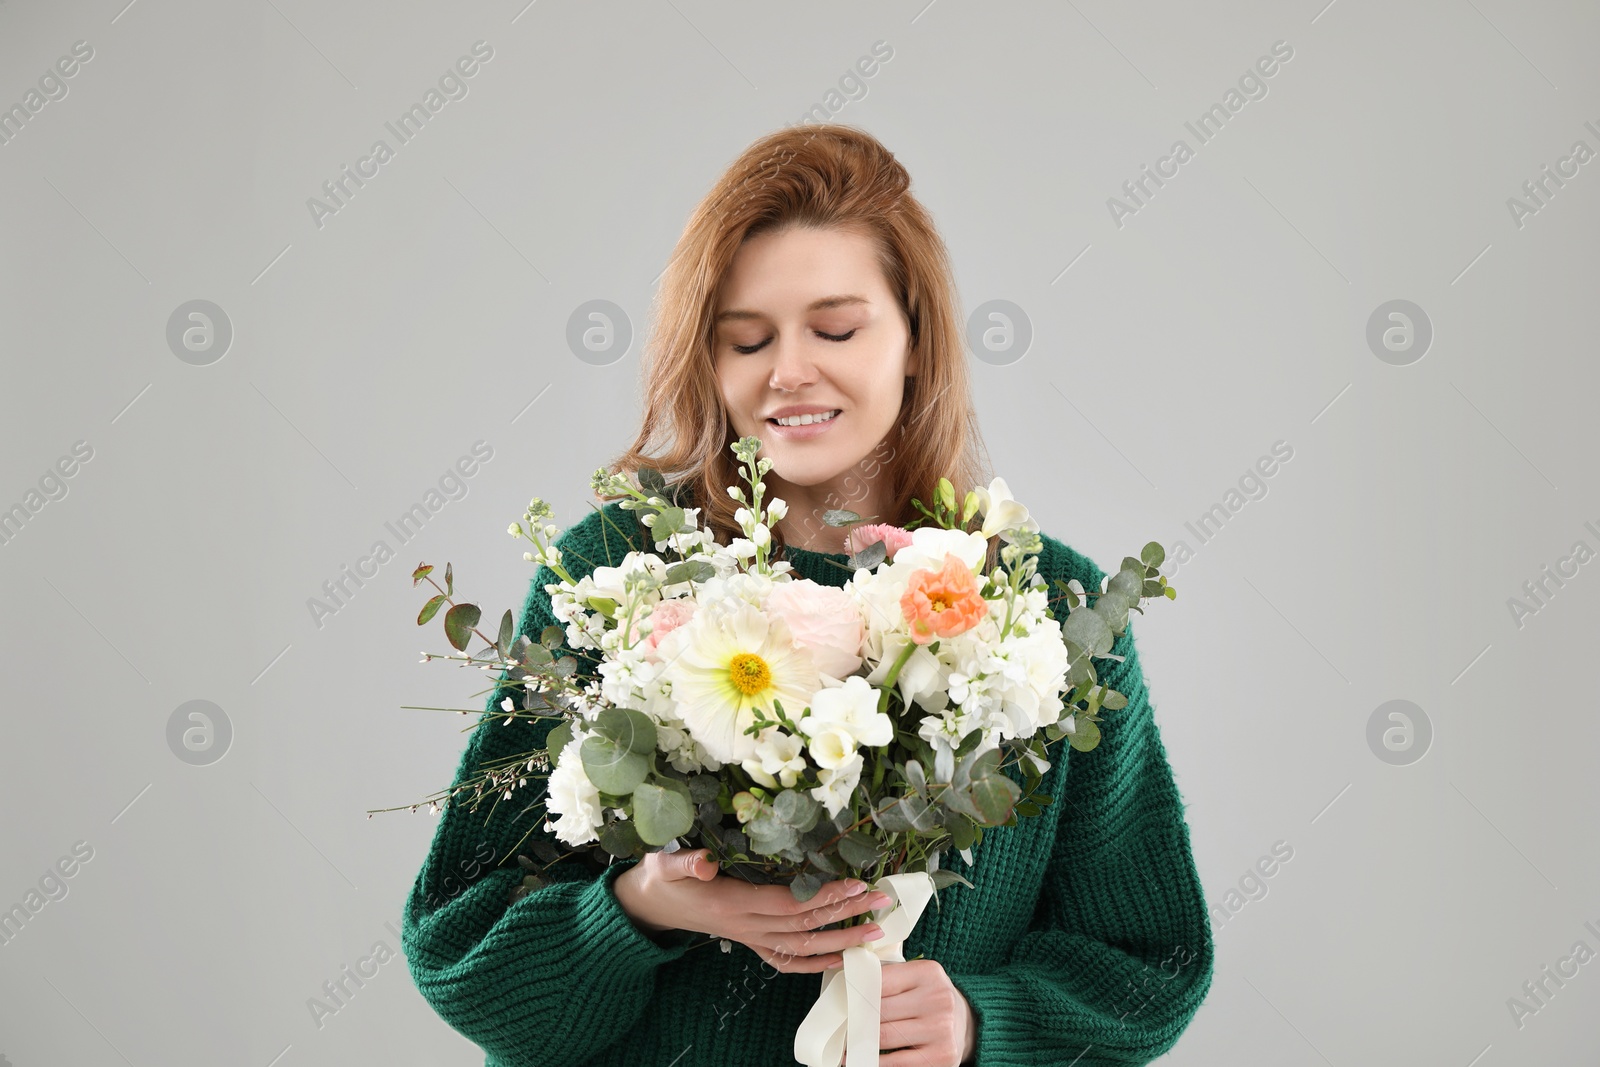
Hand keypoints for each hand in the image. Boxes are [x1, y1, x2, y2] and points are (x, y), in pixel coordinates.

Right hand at [612, 848, 892, 972]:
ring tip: (876, 932)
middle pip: (805, 926)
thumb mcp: (665, 864)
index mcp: (732, 904)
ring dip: (841, 941)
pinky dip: (817, 963)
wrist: (651, 904)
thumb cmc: (662, 878)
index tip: (857, 884)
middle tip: (883, 903)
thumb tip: (706, 863)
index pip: (788, 904)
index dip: (823, 896)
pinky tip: (843, 959)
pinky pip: (788, 960)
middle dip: (846, 915)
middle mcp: (746, 927)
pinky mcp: (752, 941)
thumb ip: (685, 863)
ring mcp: (751, 938)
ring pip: (803, 946)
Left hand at [842, 959, 977, 1066]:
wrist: (966, 1024)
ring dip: (860, 1041)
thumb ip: (887, 977)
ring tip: (846, 1042)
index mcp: (929, 973)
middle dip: (856, 1019)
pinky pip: (896, 1063)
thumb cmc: (929, 999)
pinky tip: (861, 1058)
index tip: (841, 1001)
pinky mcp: (941, 1057)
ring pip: (884, 1037)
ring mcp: (941, 1030)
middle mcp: (938, 1000)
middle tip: (840, 1023)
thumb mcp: (915, 978)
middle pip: (880, 1011)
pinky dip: (874, 1062)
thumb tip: (844, 978)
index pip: (880, 980)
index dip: (856, 992)